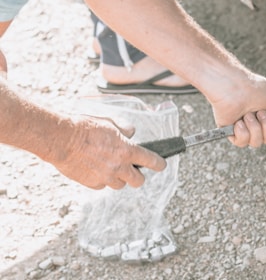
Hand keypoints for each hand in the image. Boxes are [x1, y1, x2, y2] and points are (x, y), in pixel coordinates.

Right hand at [48, 115, 165, 189]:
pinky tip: (95, 170)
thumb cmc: (84, 128)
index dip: (159, 164)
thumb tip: (131, 132)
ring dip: (118, 178)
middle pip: (138, 181)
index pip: (151, 160)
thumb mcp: (109, 122)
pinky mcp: (92, 183)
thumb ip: (124, 129)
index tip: (161, 165)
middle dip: (138, 176)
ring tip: (110, 168)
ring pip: (119, 185)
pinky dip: (102, 180)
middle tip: (134, 171)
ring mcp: (105, 177)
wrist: (61, 139)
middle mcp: (119, 167)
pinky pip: (102, 186)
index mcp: (126, 150)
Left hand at [210, 73, 265, 147]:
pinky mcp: (232, 133)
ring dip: (253, 127)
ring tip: (247, 114)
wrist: (233, 86)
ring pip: (256, 143)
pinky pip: (242, 142)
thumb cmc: (253, 86)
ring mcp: (245, 130)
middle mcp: (258, 125)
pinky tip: (238, 121)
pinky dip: (242, 131)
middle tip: (259, 112)